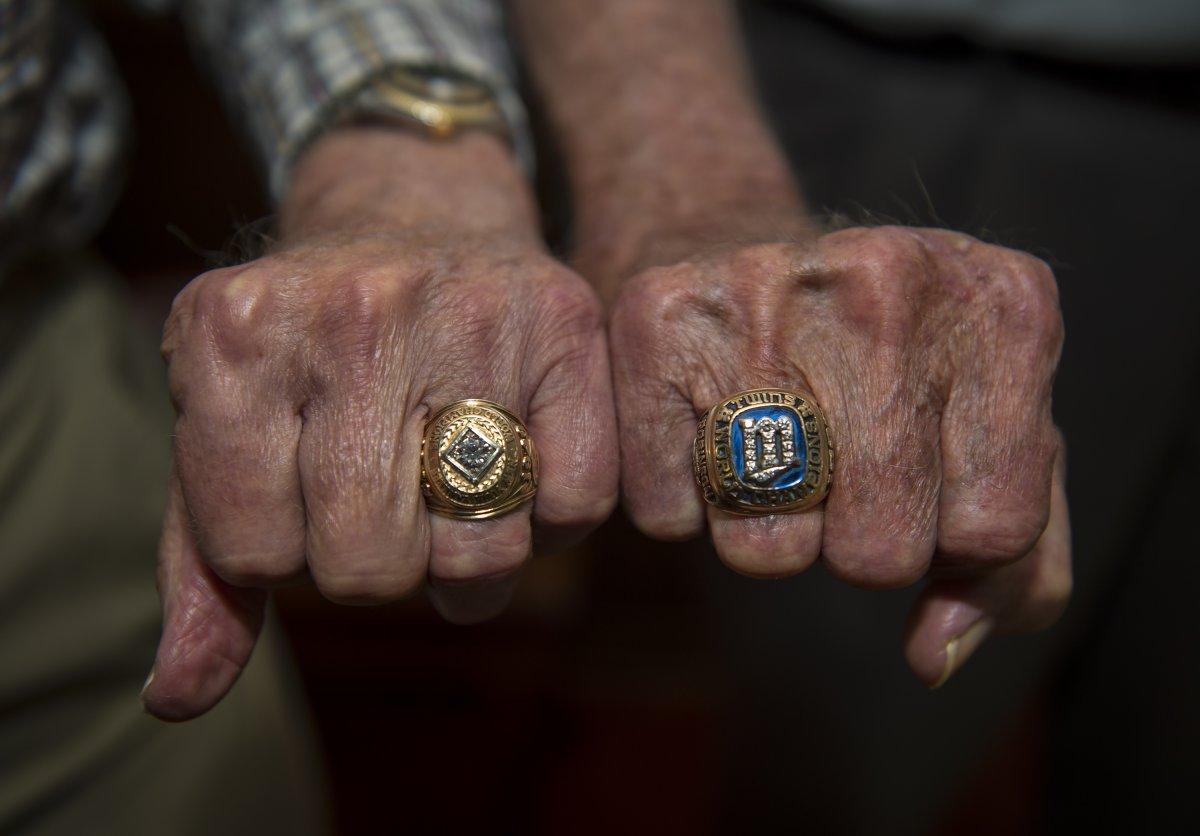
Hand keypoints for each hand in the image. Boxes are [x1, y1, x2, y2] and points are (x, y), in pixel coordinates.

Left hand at [142, 130, 617, 719]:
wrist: (417, 217)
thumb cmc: (311, 354)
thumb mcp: (226, 437)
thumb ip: (201, 573)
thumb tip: (178, 700)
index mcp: (233, 337)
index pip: (258, 557)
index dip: (282, 549)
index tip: (300, 488)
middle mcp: (353, 313)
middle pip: (371, 567)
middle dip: (376, 561)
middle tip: (383, 497)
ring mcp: (471, 313)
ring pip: (482, 553)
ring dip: (465, 554)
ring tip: (450, 489)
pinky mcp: (569, 326)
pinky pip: (573, 509)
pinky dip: (549, 521)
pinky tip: (519, 466)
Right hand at [607, 226, 1069, 685]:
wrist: (735, 239)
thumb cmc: (884, 360)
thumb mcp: (985, 433)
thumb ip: (1008, 562)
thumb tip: (934, 655)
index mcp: (1003, 308)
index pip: (992, 531)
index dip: (948, 540)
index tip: (921, 480)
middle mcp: (891, 281)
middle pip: (876, 553)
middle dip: (854, 540)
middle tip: (834, 463)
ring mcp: (765, 293)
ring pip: (764, 548)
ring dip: (764, 527)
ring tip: (766, 440)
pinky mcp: (655, 321)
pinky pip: (666, 518)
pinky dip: (681, 501)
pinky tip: (699, 423)